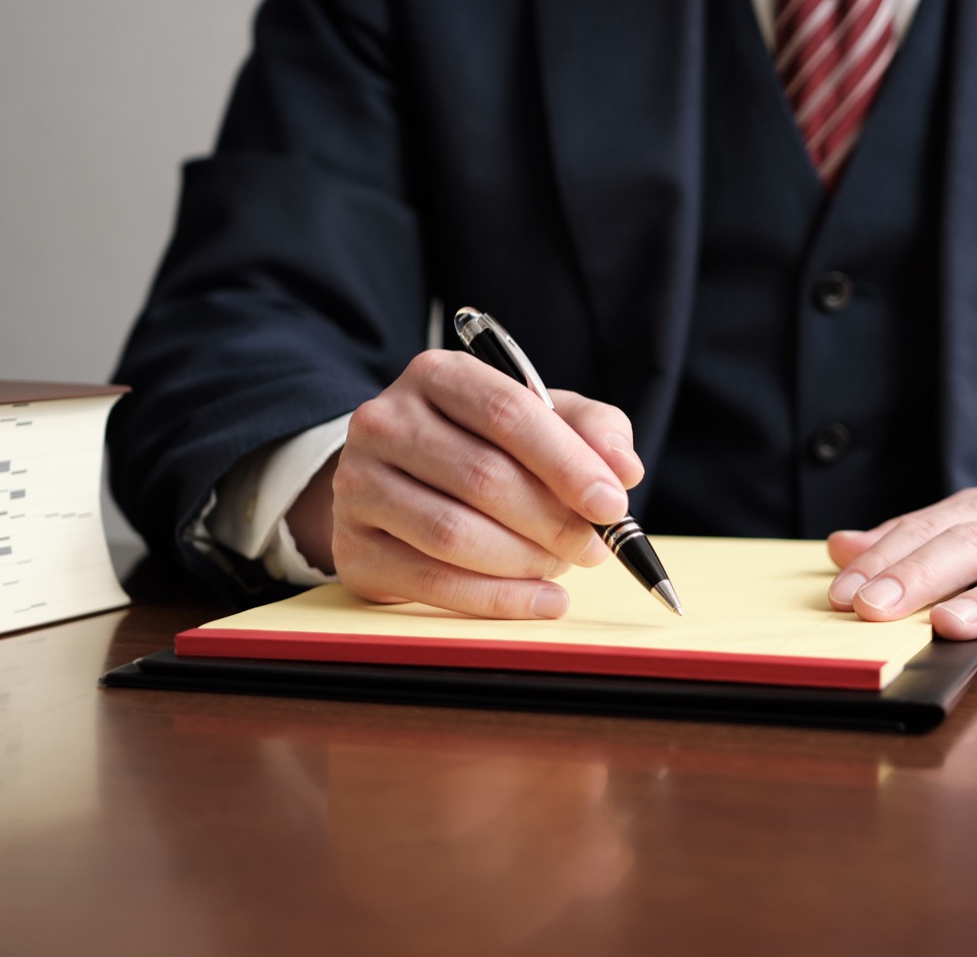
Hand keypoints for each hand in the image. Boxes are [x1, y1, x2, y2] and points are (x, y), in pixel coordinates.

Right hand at [288, 350, 643, 617]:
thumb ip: (592, 431)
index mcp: (438, 375)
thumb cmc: (484, 445)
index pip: (508, 413)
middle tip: (597, 547)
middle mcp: (385, 421)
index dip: (568, 463)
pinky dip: (497, 600)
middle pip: (482, 477)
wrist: (398, 480)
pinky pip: (431, 582)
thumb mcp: (542, 419)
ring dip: (526, 561)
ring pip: (454, 534)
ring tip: (562, 565)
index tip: (613, 503)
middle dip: (554, 521)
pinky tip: (540, 599)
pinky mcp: (352, 547)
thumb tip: (624, 469)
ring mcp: (358, 484)